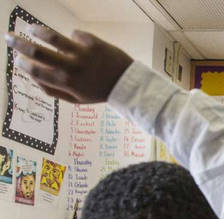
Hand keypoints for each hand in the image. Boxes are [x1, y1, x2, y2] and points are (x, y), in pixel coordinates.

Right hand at [5, 25, 132, 102]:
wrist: (127, 84)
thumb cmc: (98, 92)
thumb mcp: (75, 99)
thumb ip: (52, 90)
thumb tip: (32, 77)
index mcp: (66, 82)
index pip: (35, 70)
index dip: (22, 64)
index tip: (16, 59)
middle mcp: (71, 67)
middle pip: (38, 51)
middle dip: (18, 43)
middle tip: (8, 37)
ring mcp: (82, 53)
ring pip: (52, 36)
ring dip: (37, 30)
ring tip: (30, 28)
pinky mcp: (93, 42)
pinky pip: (75, 34)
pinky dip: (72, 37)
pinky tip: (74, 42)